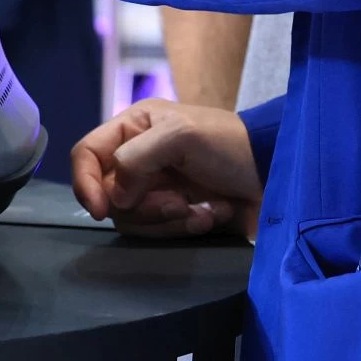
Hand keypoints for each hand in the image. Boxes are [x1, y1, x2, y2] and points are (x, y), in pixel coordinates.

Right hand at [70, 100, 261, 239]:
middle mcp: (139, 157)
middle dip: (147, 206)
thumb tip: (115, 196)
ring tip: (203, 210)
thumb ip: (137, 158)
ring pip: (133, 220)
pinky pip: (159, 234)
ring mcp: (157, 188)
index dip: (85, 183)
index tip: (102, 210)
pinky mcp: (175, 215)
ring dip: (171, 220)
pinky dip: (186, 227)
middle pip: (109, 196)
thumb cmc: (230, 146)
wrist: (275, 175)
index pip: (86, 154)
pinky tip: (211, 216)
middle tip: (180, 202)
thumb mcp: (181, 136)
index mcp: (135, 127)